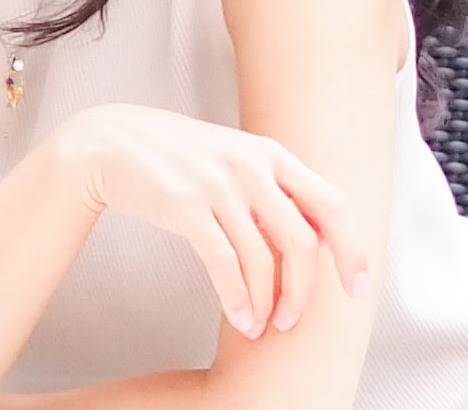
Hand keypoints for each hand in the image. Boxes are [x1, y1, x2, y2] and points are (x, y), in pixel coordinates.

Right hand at [58, 103, 367, 341]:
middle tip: (293, 320)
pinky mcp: (186, 206)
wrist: (112, 140)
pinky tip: (239, 317)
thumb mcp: (235, 155)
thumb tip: (316, 234)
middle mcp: (251, 166)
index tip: (355, 286)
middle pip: (302, 241)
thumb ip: (274, 185)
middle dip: (305, 291)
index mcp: (271, 152)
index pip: (332, 204)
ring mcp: (219, 184)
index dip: (351, 249)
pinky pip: (224, 266)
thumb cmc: (178, 153)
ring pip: (263, 261)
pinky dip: (237, 300)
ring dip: (268, 304)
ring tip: (262, 326)